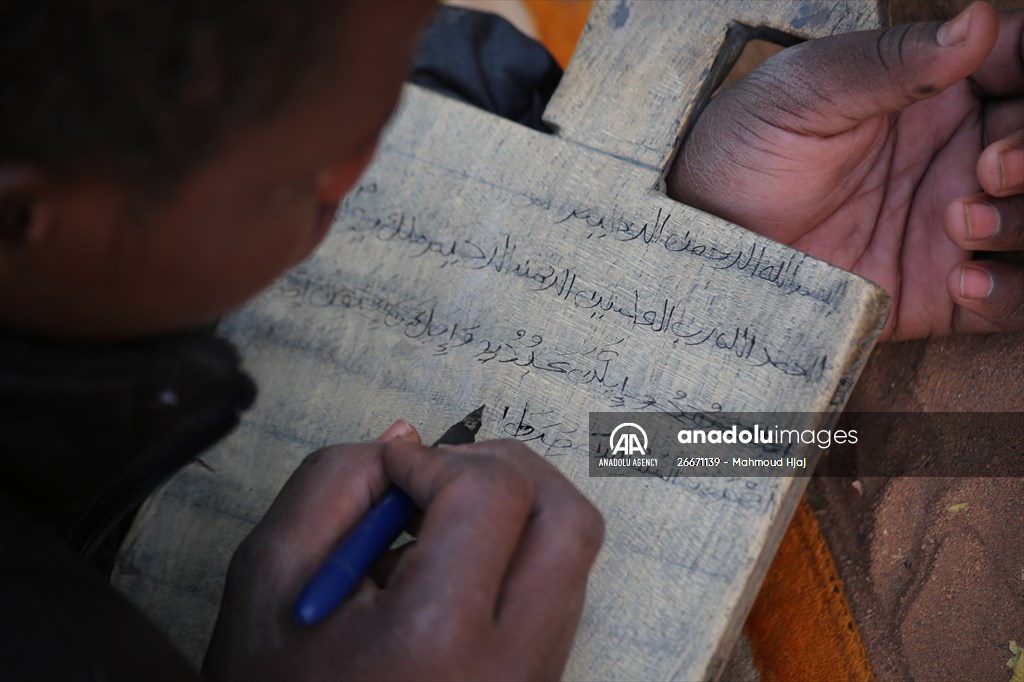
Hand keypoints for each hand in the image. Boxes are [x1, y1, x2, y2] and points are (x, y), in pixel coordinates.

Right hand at [202, 420, 603, 680]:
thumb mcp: (267, 578)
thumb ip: (334, 484)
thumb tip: (408, 441)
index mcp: (440, 639)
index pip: (494, 494)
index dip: (438, 457)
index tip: (394, 469)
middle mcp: (512, 668)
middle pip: (569, 521)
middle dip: (506, 471)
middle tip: (443, 474)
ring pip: (570, 558)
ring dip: (512, 515)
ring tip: (434, 531)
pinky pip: (555, 598)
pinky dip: (512, 559)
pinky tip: (445, 576)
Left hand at [668, 1, 1022, 340]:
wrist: (704, 241)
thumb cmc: (745, 150)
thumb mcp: (805, 92)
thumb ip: (890, 61)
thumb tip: (979, 20)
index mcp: (940, 91)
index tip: (1012, 87)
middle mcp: (963, 156)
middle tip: (989, 164)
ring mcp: (958, 226)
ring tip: (959, 219)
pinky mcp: (941, 293)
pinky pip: (1016, 302)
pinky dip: (1013, 294)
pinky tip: (963, 280)